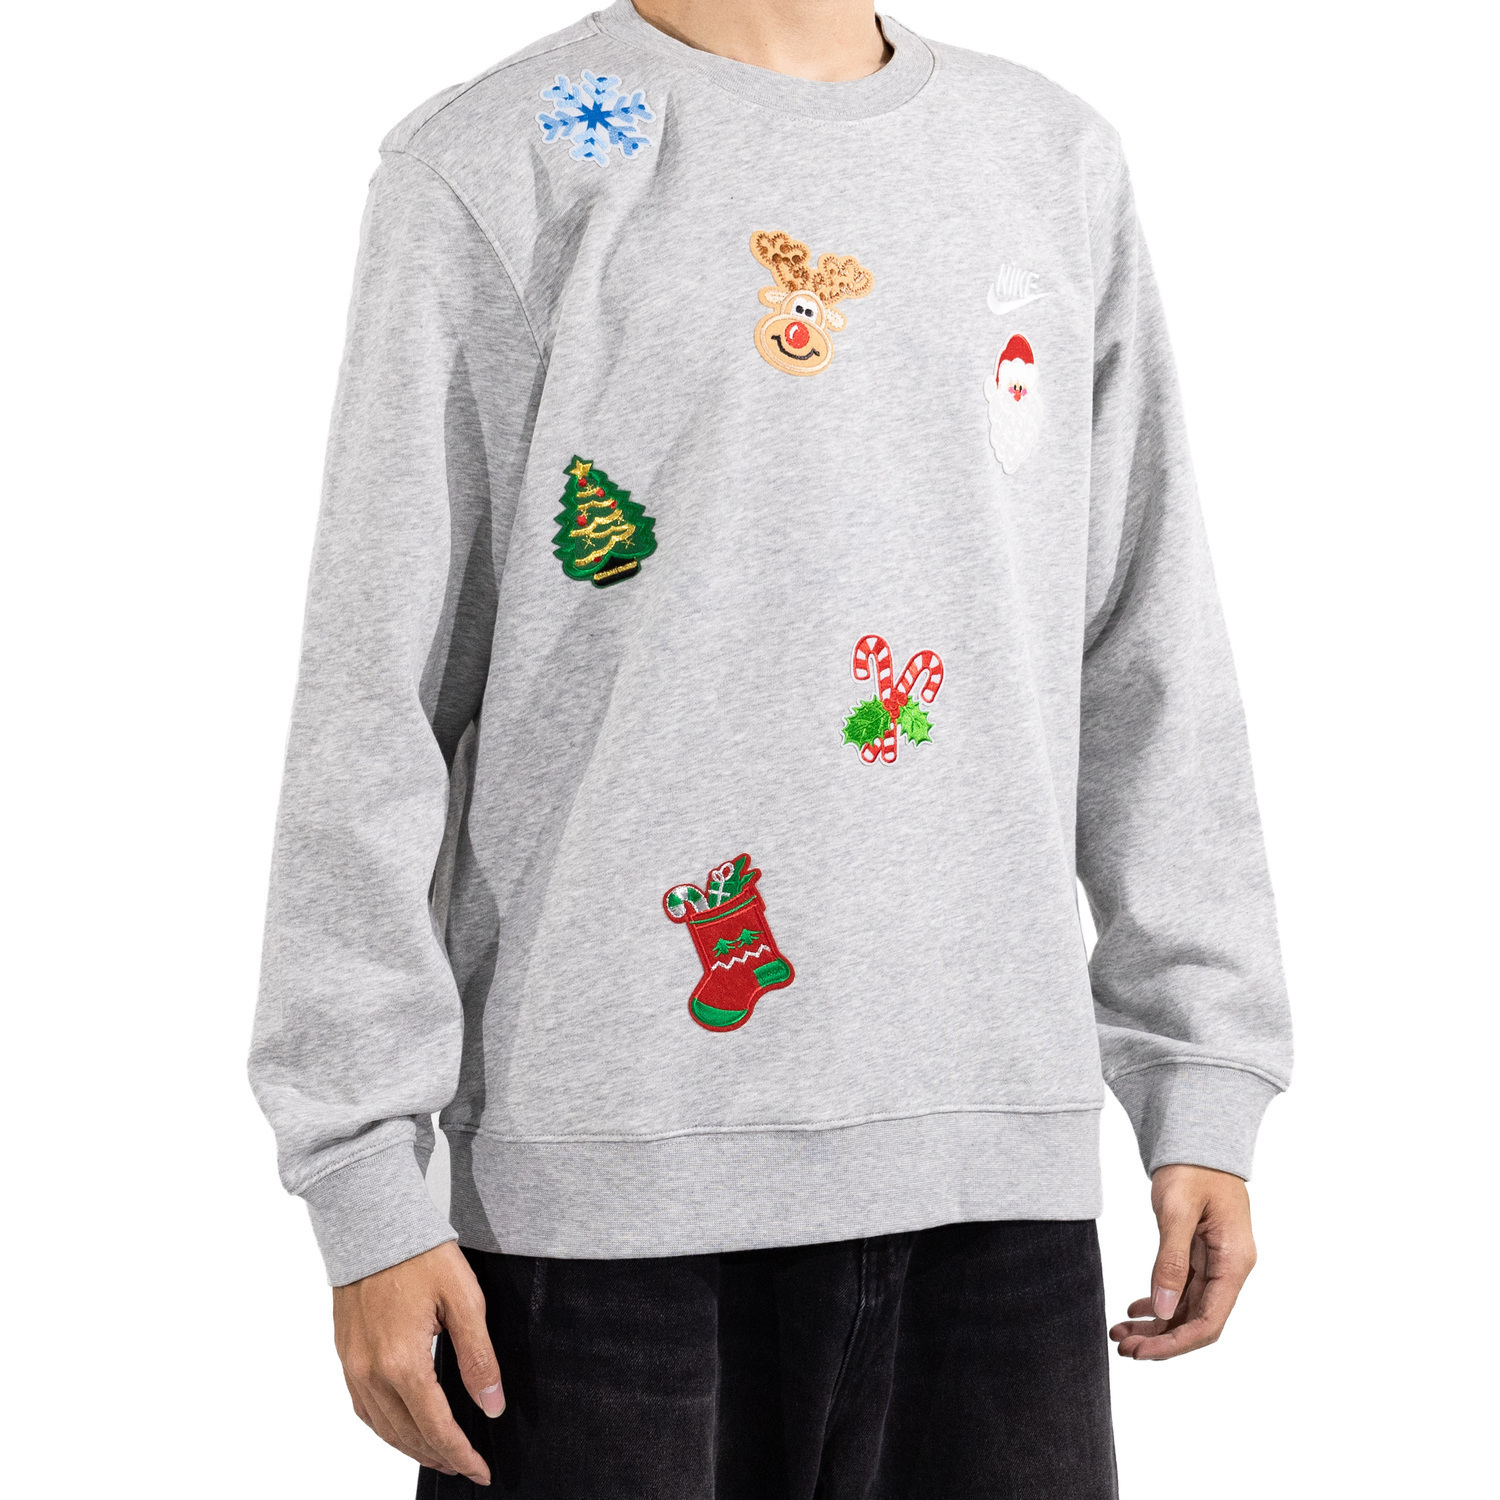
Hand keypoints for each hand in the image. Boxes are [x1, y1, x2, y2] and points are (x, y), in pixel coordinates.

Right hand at [332, 1241, 502, 1483]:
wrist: (373, 1222)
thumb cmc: (421, 1254)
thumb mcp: (464, 1300)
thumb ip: (478, 1357)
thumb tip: (492, 1405)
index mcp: (403, 1363)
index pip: (437, 1428)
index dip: (462, 1455)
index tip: (482, 1471)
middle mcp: (371, 1373)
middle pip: (407, 1435)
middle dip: (440, 1455)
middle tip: (467, 1465)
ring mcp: (352, 1365)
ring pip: (382, 1427)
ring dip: (411, 1446)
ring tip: (440, 1453)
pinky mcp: (345, 1354)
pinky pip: (363, 1407)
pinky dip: (385, 1426)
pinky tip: (402, 1425)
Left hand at [1109, 1164, 1256, 1359]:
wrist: (1197, 1138)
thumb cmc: (1191, 1167)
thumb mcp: (1177, 1211)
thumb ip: (1171, 1260)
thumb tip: (1164, 1310)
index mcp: (1233, 1261)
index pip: (1209, 1321)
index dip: (1175, 1343)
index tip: (1142, 1353)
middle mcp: (1230, 1268)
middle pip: (1197, 1320)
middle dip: (1161, 1339)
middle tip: (1122, 1348)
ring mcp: (1216, 1262)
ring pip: (1187, 1307)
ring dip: (1157, 1324)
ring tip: (1121, 1334)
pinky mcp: (1201, 1254)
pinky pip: (1182, 1288)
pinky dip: (1159, 1301)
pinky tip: (1134, 1311)